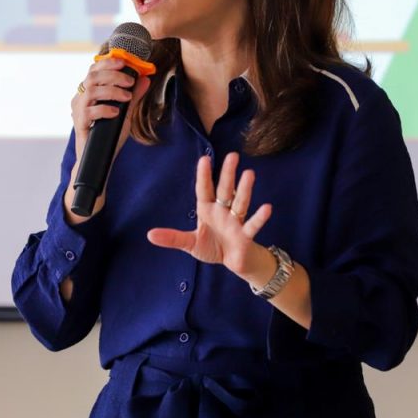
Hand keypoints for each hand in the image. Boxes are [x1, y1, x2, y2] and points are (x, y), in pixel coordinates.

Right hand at [65, 55, 151, 224]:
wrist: (98, 160)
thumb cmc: (109, 135)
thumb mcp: (125, 113)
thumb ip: (134, 96)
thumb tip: (146, 79)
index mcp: (90, 92)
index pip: (94, 69)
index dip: (107, 62)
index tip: (124, 62)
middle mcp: (81, 98)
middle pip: (92, 76)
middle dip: (113, 75)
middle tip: (130, 81)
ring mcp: (78, 110)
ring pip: (91, 90)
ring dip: (111, 90)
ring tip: (126, 97)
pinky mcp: (79, 123)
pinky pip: (89, 111)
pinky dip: (104, 109)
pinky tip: (115, 113)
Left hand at [147, 152, 272, 277]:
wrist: (233, 261)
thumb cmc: (212, 247)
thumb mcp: (190, 243)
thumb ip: (172, 238)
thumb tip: (149, 235)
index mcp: (208, 210)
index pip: (204, 190)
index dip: (204, 176)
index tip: (204, 159)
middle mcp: (223, 211)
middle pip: (226, 190)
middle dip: (228, 174)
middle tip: (233, 155)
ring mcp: (236, 221)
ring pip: (240, 202)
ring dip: (245, 189)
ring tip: (249, 174)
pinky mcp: (246, 235)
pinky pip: (253, 224)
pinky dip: (259, 217)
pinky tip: (267, 208)